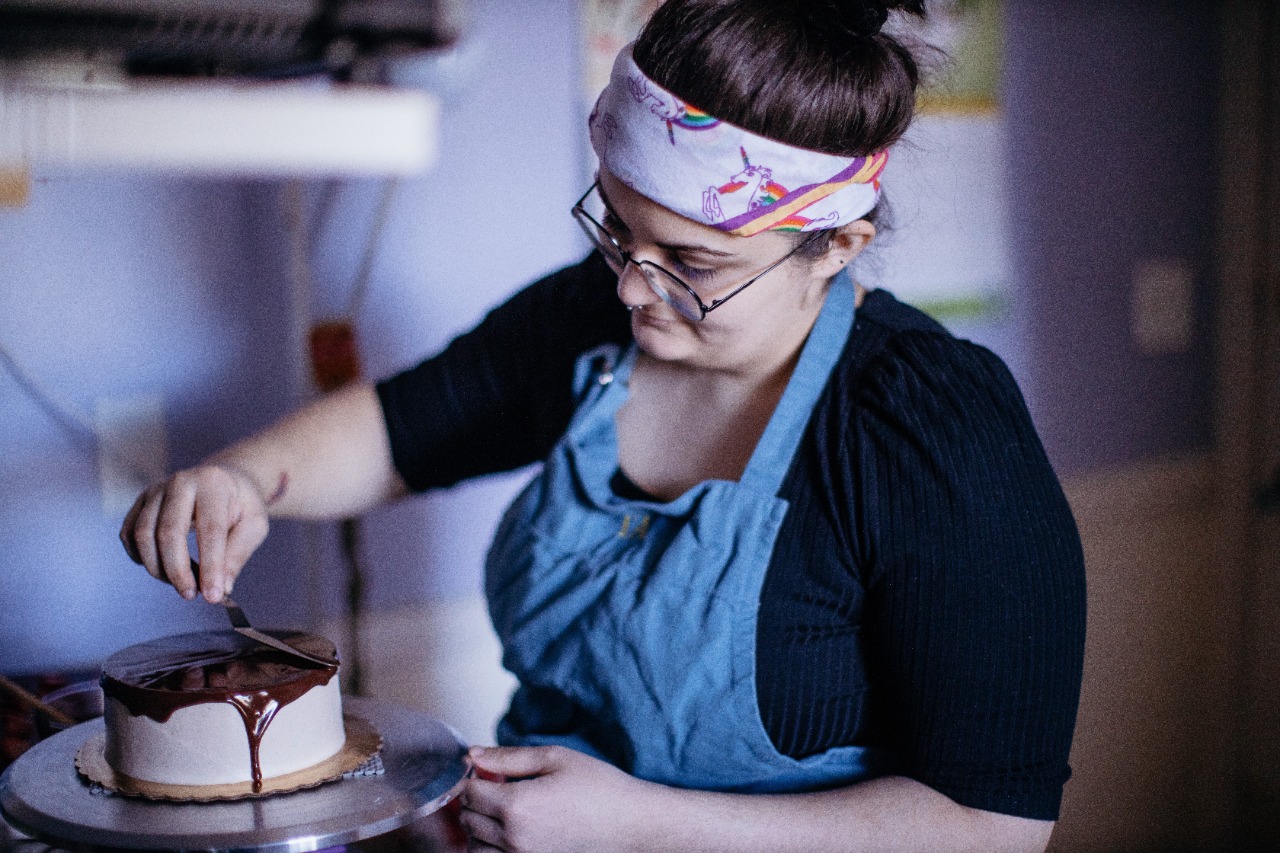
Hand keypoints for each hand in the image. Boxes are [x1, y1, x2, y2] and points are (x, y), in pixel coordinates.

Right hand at [119, 463, 268, 602]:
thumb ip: (238, 554)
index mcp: (213, 484)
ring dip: (159, 568)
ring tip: (183, 583)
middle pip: (168, 532)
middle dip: (178, 571)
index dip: (210, 566)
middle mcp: (180, 482)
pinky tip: (162, 569)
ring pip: (143, 535)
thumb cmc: (241, 506)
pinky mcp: (139, 503)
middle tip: (192, 595)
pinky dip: (142, 558)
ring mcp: (155, 491)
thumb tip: (221, 588)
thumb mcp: (254, 525)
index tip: (213, 596)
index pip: (210, 529)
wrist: (223, 482)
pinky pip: (129, 536)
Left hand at [459, 745, 658, 852]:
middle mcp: (514, 838)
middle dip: (475, 801)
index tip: (487, 772)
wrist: (631, 824)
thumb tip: (472, 754)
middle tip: (496, 788)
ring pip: (475, 846)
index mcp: (517, 805)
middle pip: (468, 820)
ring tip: (503, 812)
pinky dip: (492, 847)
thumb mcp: (555, 758)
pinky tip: (511, 832)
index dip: (474, 778)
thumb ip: (508, 757)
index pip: (468, 793)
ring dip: (480, 827)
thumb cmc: (600, 788)